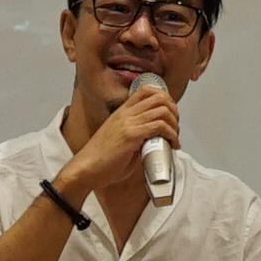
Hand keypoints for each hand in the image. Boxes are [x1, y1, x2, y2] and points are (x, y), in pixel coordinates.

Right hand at [58, 83, 179, 206]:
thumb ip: (137, 136)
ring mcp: (128, 123)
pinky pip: (159, 126)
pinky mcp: (131, 135)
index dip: (165, 98)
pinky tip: (172, 144)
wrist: (86, 169)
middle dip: (174, 110)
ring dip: (175, 123)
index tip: (170, 114)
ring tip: (174, 137)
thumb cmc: (101, 161)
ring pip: (162, 110)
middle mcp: (126, 114)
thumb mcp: (121, 140)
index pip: (147, 90)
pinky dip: (171, 134)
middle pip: (159, 97)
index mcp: (122, 112)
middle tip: (175, 126)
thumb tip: (155, 141)